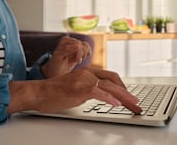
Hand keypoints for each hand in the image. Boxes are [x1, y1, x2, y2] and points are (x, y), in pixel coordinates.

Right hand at [7, 67, 141, 114]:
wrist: (40, 92)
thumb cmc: (56, 91)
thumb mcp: (76, 86)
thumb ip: (89, 88)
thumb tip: (101, 95)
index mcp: (88, 72)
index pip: (110, 77)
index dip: (122, 86)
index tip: (129, 96)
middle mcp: (88, 73)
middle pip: (113, 80)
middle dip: (127, 92)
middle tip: (136, 102)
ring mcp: (83, 80)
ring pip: (109, 86)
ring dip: (124, 96)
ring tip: (133, 104)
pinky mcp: (79, 89)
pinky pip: (99, 92)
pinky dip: (110, 98)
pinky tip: (117, 104)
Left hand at [40, 36, 90, 78]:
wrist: (55, 72)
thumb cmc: (55, 65)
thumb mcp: (58, 58)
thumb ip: (67, 50)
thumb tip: (78, 45)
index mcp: (64, 40)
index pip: (78, 44)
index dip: (79, 54)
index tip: (74, 61)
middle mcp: (70, 40)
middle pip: (84, 46)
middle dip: (81, 55)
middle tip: (74, 61)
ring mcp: (75, 45)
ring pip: (87, 47)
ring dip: (84, 55)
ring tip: (76, 61)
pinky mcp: (79, 50)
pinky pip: (88, 50)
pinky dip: (86, 56)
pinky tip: (79, 60)